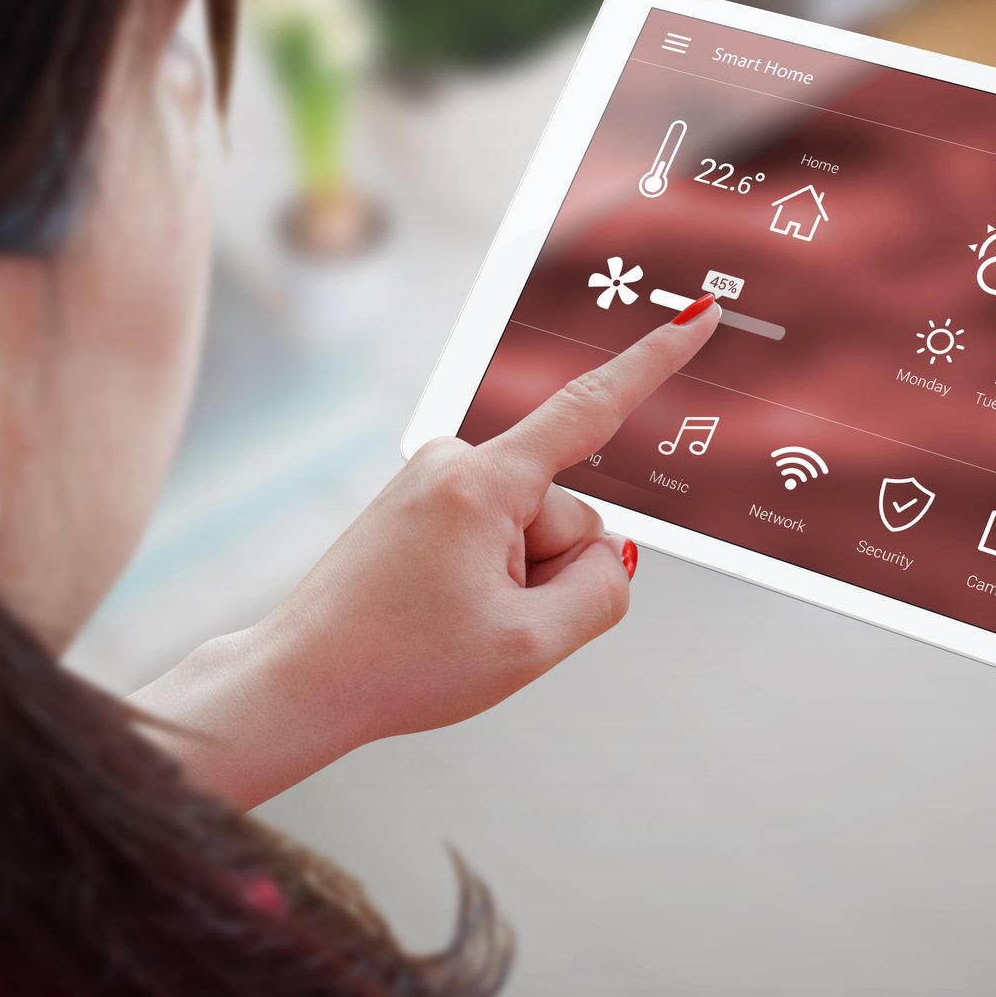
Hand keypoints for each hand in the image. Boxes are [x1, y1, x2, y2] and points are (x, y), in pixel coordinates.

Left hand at [132, 299, 720, 806]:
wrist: (301, 682)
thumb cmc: (397, 664)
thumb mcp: (530, 644)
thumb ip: (600, 592)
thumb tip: (609, 556)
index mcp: (482, 483)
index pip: (590, 410)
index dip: (653, 362)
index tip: (694, 315)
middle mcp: (454, 461)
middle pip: (565, 513)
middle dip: (550, 572)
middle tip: (486, 624)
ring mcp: (433, 480)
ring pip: (531, 530)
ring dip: (516, 581)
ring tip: (451, 621)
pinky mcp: (421, 501)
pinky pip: (495, 535)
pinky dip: (490, 577)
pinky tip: (442, 610)